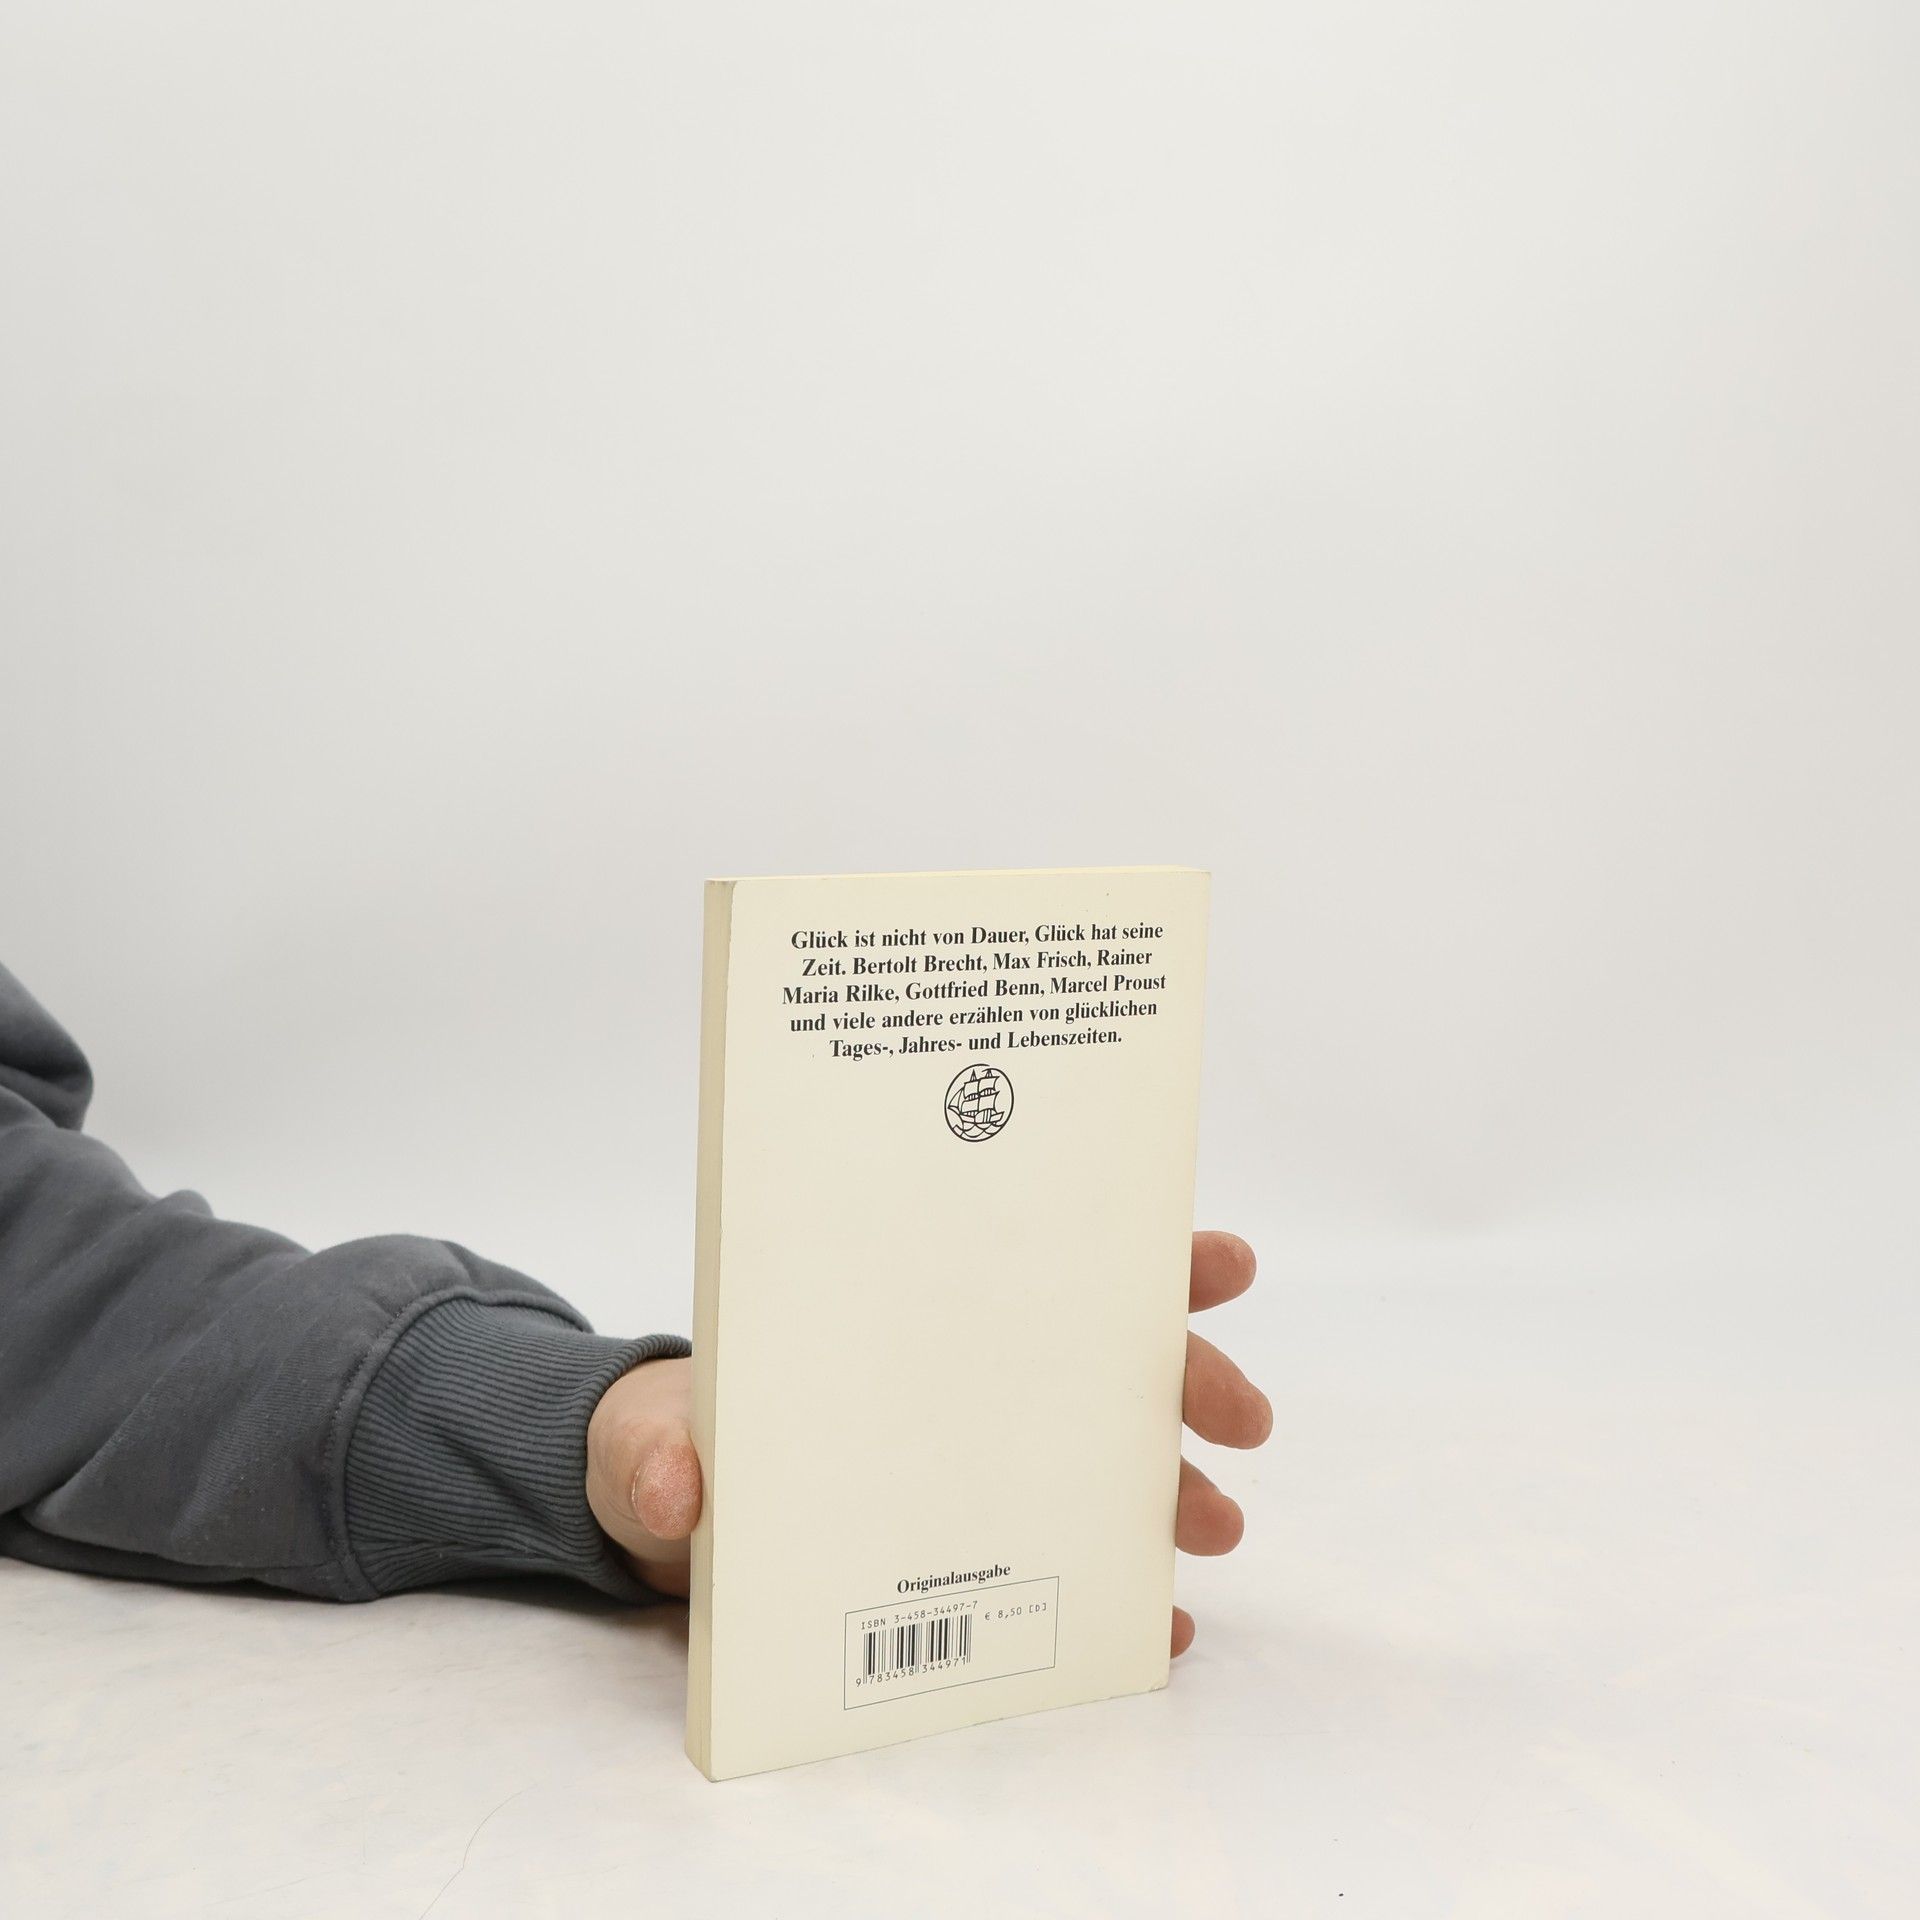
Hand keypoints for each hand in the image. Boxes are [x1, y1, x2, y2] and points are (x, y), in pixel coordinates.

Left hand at [585, 1229, 1270, 1654]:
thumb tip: (682, 1496)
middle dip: (1187, 1376)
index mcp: (906, 1318)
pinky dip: (1119, 1597)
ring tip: (1217, 1527)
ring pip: (1102, 1462)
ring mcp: (970, 1467)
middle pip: (1101, 1361)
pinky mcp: (960, 1556)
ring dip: (1173, 1488)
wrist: (652, 1514)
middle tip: (1241, 1417)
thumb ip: (656, 1454)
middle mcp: (960, 1380)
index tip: (1219, 1260)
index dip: (1137, 1258)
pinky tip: (1163, 1625)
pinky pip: (1063, 1571)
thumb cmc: (667, 1433)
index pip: (1034, 1263)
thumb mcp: (646, 1434)